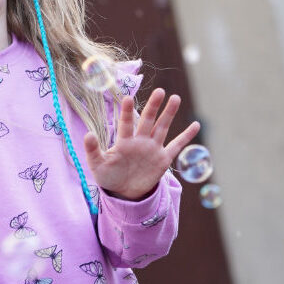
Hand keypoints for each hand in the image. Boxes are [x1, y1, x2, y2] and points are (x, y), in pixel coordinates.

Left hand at [84, 89, 199, 201]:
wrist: (124, 192)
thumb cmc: (109, 177)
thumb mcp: (97, 166)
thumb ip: (93, 150)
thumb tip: (87, 135)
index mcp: (124, 141)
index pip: (126, 124)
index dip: (127, 112)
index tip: (127, 98)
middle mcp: (140, 141)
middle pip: (148, 120)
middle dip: (153, 106)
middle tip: (160, 91)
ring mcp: (152, 148)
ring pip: (162, 127)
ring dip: (169, 114)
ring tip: (175, 98)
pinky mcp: (163, 159)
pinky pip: (176, 145)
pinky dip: (186, 136)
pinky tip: (196, 125)